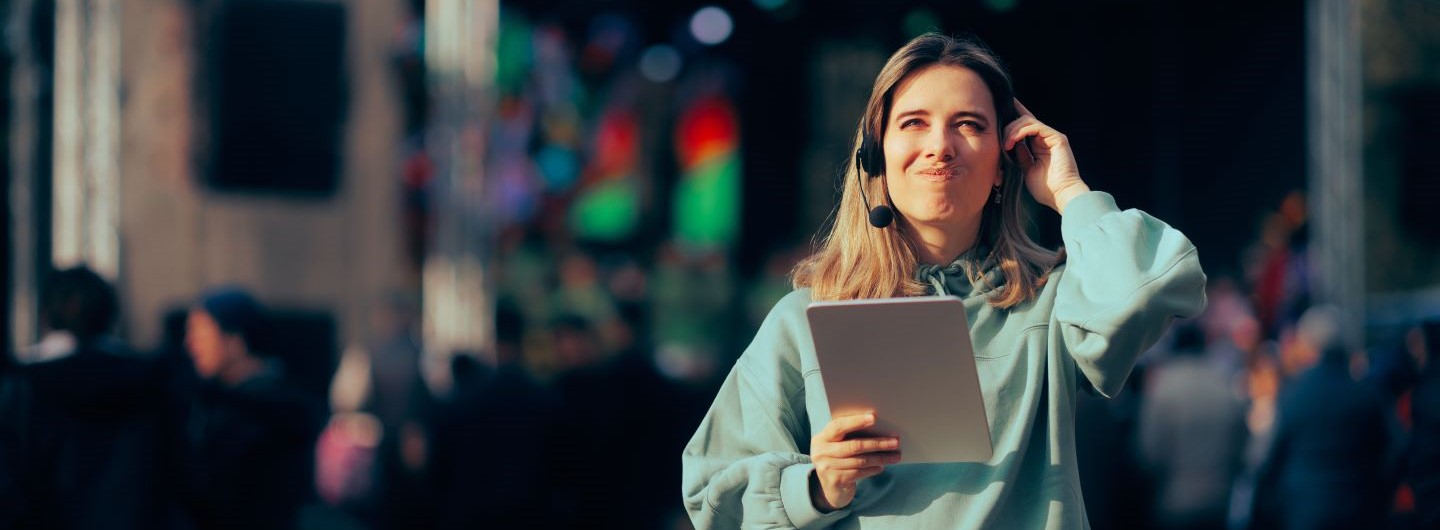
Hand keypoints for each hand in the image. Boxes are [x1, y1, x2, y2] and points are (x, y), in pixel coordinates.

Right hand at [809, 413, 900, 511]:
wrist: (829, 488)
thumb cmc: (839, 459)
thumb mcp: (838, 445)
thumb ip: (849, 436)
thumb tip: (878, 427)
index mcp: (821, 438)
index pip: (838, 426)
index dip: (856, 421)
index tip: (874, 418)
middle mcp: (820, 452)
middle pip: (853, 445)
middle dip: (877, 443)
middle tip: (896, 442)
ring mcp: (826, 468)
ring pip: (860, 461)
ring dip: (880, 458)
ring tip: (895, 456)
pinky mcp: (835, 481)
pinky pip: (859, 473)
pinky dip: (873, 469)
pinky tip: (881, 466)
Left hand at [1003, 99, 1090, 213]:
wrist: (1061, 196)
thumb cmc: (1046, 188)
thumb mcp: (1027, 169)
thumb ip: (1021, 155)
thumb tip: (1012, 144)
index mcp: (1040, 145)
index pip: (1025, 127)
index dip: (1013, 119)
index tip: (998, 113)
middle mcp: (1046, 138)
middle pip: (1023, 121)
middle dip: (1008, 127)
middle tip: (1000, 141)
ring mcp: (1052, 137)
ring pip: (1027, 121)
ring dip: (1012, 130)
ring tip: (1006, 144)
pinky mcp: (1057, 138)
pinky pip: (1035, 127)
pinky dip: (1020, 132)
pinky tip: (1012, 141)